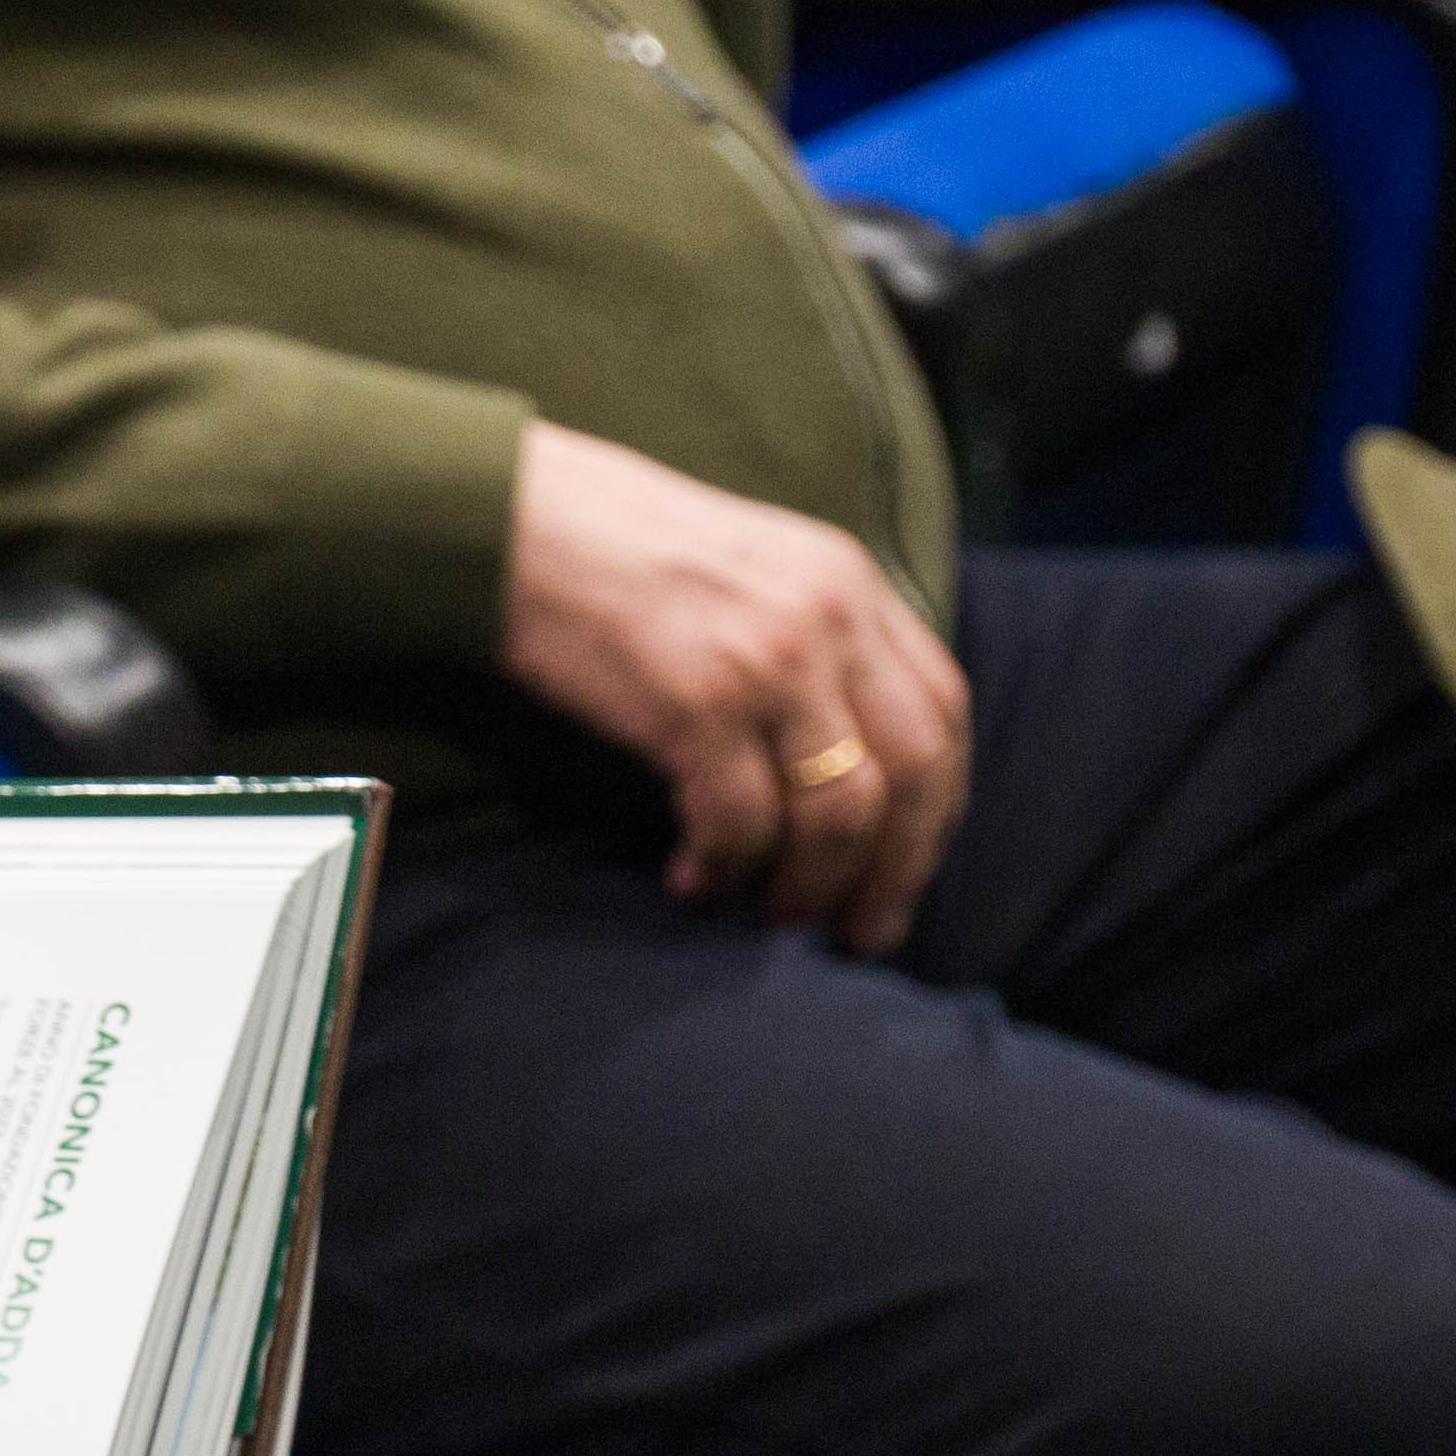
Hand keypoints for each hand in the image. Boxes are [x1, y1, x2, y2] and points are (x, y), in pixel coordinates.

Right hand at [497, 421, 969, 951]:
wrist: (512, 521)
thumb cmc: (614, 555)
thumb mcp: (751, 568)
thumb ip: (813, 636)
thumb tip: (839, 755)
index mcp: (851, 582)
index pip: (943, 711)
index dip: (935, 809)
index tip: (902, 868)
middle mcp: (829, 617)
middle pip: (913, 772)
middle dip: (895, 873)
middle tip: (858, 933)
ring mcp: (768, 659)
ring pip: (840, 813)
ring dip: (810, 885)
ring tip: (768, 914)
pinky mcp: (696, 702)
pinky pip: (742, 822)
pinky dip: (726, 869)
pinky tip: (692, 880)